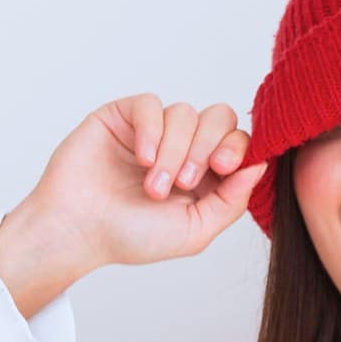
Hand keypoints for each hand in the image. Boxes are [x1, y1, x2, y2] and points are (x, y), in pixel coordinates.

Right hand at [27, 94, 267, 268]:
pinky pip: (152, 104)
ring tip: (153, 186)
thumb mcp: (195, 230)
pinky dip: (152, 131)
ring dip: (174, 151)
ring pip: (185, 113)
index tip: (225, 167)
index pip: (238, 142)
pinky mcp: (123, 116)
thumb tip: (261, 164)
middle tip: (187, 182)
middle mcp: (183, 147)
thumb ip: (232, 201)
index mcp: (206, 175)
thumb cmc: (132, 237)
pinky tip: (143, 160)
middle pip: (219, 117)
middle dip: (208, 146)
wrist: (79, 231)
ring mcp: (154, 130)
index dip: (238, 148)